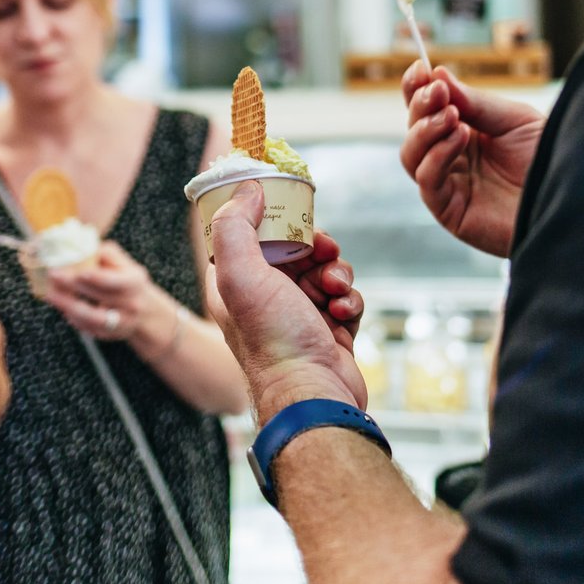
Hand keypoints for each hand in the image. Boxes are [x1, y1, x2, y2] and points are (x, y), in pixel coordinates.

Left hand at [41, 240, 158, 341]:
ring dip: (69, 306)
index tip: (79, 272)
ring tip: (51, 294)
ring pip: (92, 318)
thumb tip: (84, 246)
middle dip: (73, 286)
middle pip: (99, 297)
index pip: (115, 281)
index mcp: (135, 282)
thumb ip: (107, 254)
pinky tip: (62, 306)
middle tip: (53, 275)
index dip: (97, 278)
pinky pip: (88, 328)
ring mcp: (121, 323)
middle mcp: (131, 304)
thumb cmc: (129, 281)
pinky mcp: (109, 335)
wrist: (145, 312)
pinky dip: (72, 318)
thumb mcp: (126, 264)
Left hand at [208, 182, 365, 421]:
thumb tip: (247, 188)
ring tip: (335, 289)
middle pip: (294, 249)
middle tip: (323, 250)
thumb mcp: (241, 274)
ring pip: (325, 271)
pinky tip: (342, 314)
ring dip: (336, 273)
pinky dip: (349, 301)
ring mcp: (298, 315)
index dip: (270, 218)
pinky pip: (345, 299)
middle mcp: (263, 297)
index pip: (249, 235)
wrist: (313, 394)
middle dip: (315, 246)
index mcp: (235, 282)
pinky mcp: (330, 330)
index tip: (290, 207)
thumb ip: (235, 226)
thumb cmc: (273, 339)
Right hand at [400, 62, 545, 257]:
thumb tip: (437, 74)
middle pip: (413, 129)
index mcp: (462, 133)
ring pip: (411, 155)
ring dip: (424, 130)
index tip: (420, 67)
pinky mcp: (450, 211)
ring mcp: (448, 185)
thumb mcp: (514, 120)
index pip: (426, 110)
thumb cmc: (547, 160)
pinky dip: (436, 155)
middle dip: (420, 105)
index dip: (416, 88)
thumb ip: (475, 102)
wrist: (571, 198)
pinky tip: (460, 136)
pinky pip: (427, 181)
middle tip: (437, 90)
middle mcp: (450, 158)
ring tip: (452, 115)